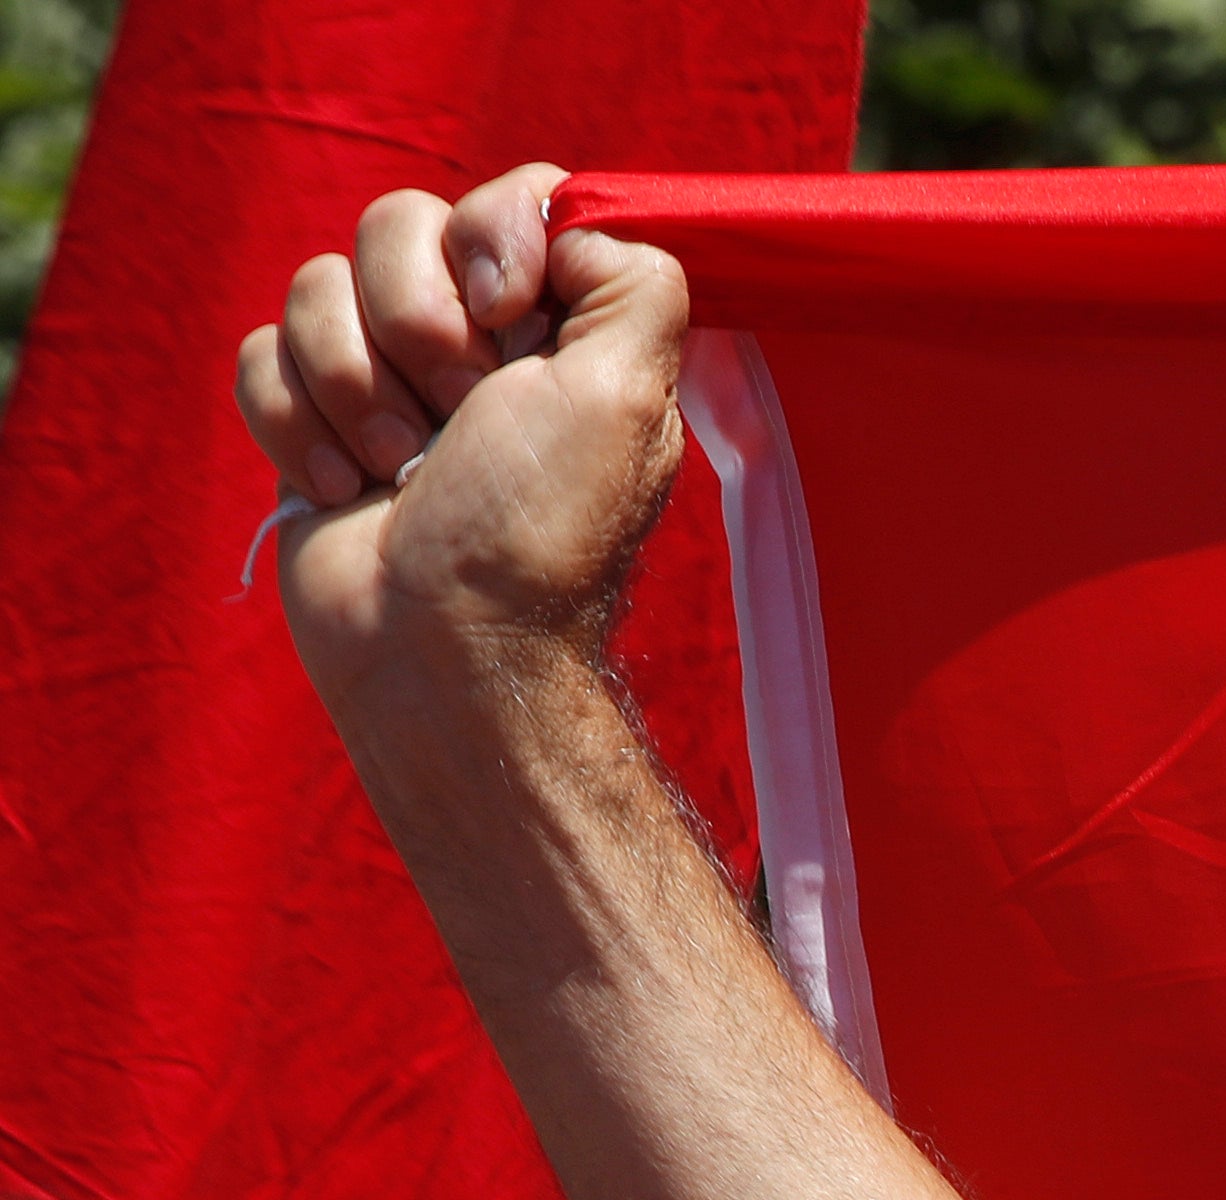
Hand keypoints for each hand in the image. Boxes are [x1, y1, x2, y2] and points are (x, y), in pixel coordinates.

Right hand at [230, 166, 689, 708]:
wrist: (440, 648)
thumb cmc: (536, 529)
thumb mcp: (630, 395)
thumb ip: (634, 284)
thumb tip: (575, 225)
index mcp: (565, 327)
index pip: (512, 195)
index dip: (491, 236)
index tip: (507, 313)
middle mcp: (479, 342)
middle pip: (400, 223)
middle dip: (416, 321)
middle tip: (460, 410)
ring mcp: (387, 376)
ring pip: (318, 285)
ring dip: (357, 385)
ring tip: (405, 469)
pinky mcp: (311, 416)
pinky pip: (261, 352)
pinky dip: (298, 425)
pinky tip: (348, 490)